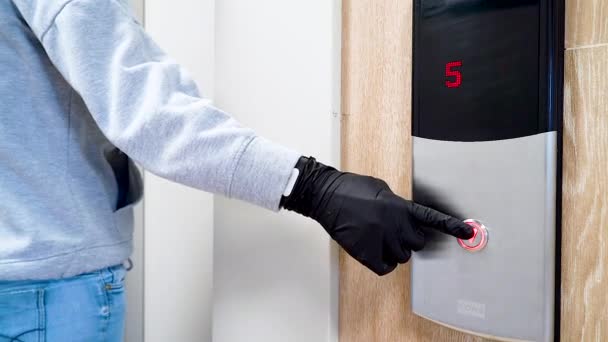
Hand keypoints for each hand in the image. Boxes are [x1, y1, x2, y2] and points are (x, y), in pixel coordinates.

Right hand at [281, 157, 473, 275]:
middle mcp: (395, 224)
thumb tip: (403, 216)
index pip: (432, 218)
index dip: (451, 226)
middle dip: (408, 240)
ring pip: (402, 257)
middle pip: (418, 244)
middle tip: (392, 233)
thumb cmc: (350, 189)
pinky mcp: (367, 253)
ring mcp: (382, 239)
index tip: (468, 232)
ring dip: (393, 251)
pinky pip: (385, 267)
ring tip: (376, 238)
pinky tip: (372, 251)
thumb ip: (397, 204)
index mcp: (400, 206)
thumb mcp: (380, 188)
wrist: (326, 196)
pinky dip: (382, 263)